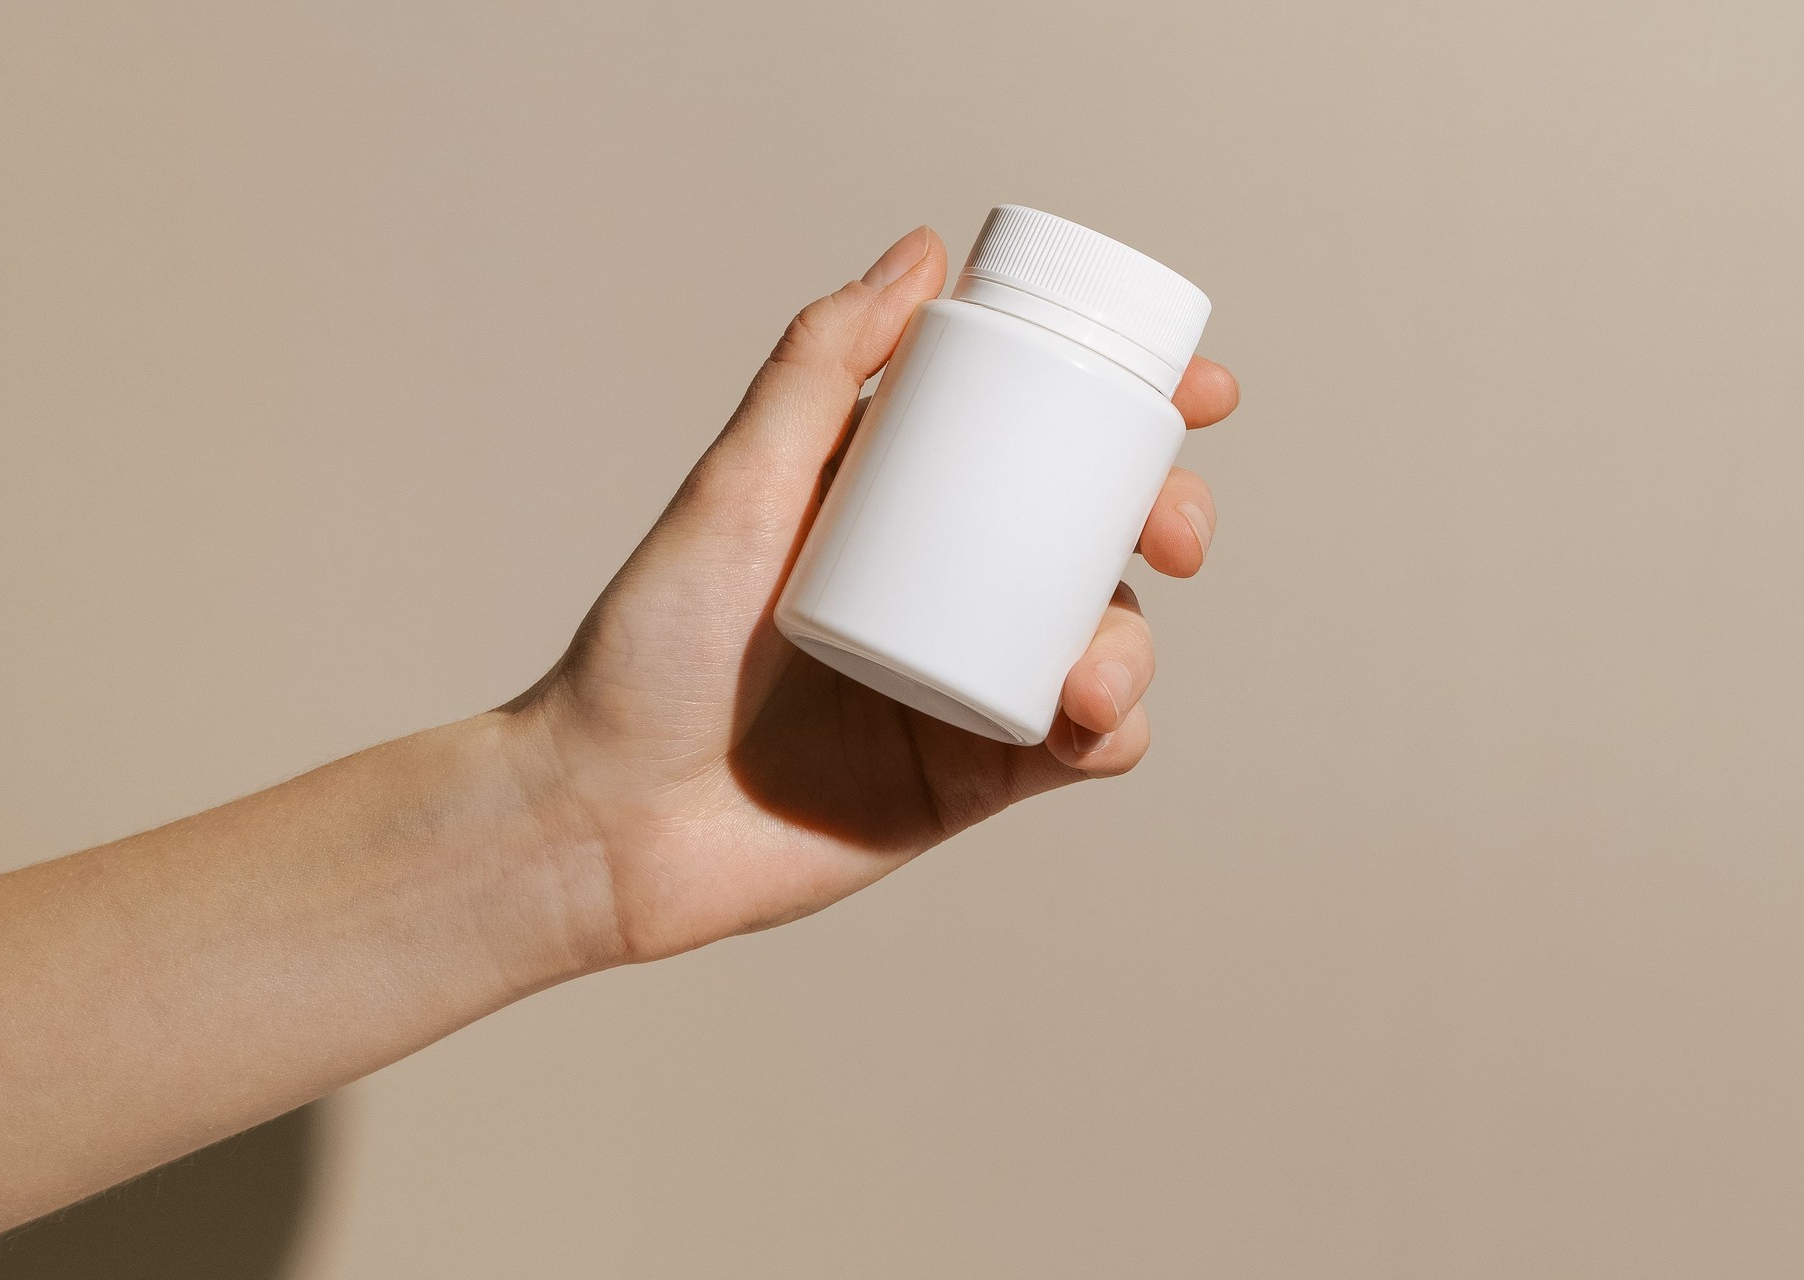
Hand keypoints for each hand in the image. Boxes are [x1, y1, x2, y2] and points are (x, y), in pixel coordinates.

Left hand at [505, 226, 1239, 962]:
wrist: (611, 819)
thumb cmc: (650, 647)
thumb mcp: (737, 486)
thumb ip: (819, 368)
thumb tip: (923, 257)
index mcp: (901, 504)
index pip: (1039, 438)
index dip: (1133, 412)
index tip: (1193, 392)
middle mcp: (947, 585)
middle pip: (1098, 535)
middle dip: (1168, 517)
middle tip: (1172, 530)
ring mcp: (968, 678)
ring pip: (1109, 640)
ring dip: (1138, 641)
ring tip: (1090, 668)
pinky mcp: (975, 773)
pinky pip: (1084, 744)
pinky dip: (1115, 729)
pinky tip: (1090, 720)